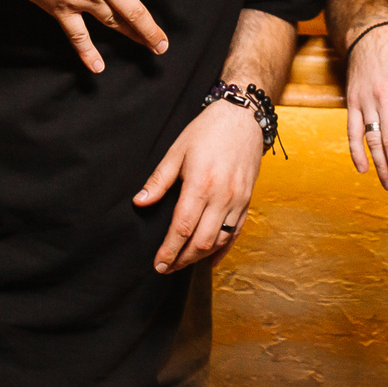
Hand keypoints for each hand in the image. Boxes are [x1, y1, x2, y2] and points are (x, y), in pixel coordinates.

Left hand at [136, 98, 266, 272]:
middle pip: (201, 241)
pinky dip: (222, 249)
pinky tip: (210, 259)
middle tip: (166, 268)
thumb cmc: (207, 130)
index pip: (182, 227)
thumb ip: (158, 180)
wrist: (244, 117)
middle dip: (182, 259)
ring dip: (199, 256)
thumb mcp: (177, 151)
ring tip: (182, 262)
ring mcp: (238, 200)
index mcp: (201, 184)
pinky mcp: (248, 200)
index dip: (169, 250)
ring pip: (219, 240)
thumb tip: (139, 202)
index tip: (158, 264)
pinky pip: (236, 232)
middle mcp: (222, 196)